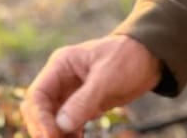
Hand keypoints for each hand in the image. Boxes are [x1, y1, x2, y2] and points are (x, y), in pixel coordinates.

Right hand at [20, 34, 161, 137]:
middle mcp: (61, 79)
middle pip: (40, 110)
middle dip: (44, 130)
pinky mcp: (82, 105)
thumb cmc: (127, 58)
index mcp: (61, 65)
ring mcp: (70, 93)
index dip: (40, 119)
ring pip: (52, 120)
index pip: (38, 95)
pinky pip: (68, 125)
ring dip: (56, 135)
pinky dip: (69, 137)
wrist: (149, 57)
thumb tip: (61, 125)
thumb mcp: (106, 79)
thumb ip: (84, 101)